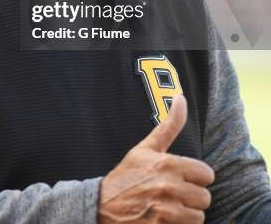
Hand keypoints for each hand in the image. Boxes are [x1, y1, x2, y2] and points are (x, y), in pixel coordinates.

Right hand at [98, 94, 213, 222]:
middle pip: (205, 197)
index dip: (196, 176)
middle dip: (192, 197)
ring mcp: (166, 211)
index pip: (207, 174)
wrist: (102, 206)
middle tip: (175, 194)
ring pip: (198, 216)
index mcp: (167, 164)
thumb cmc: (127, 175)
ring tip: (170, 207)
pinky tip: (166, 219)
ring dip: (187, 214)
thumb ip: (169, 125)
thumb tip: (181, 97)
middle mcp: (168, 187)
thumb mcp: (146, 148)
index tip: (184, 178)